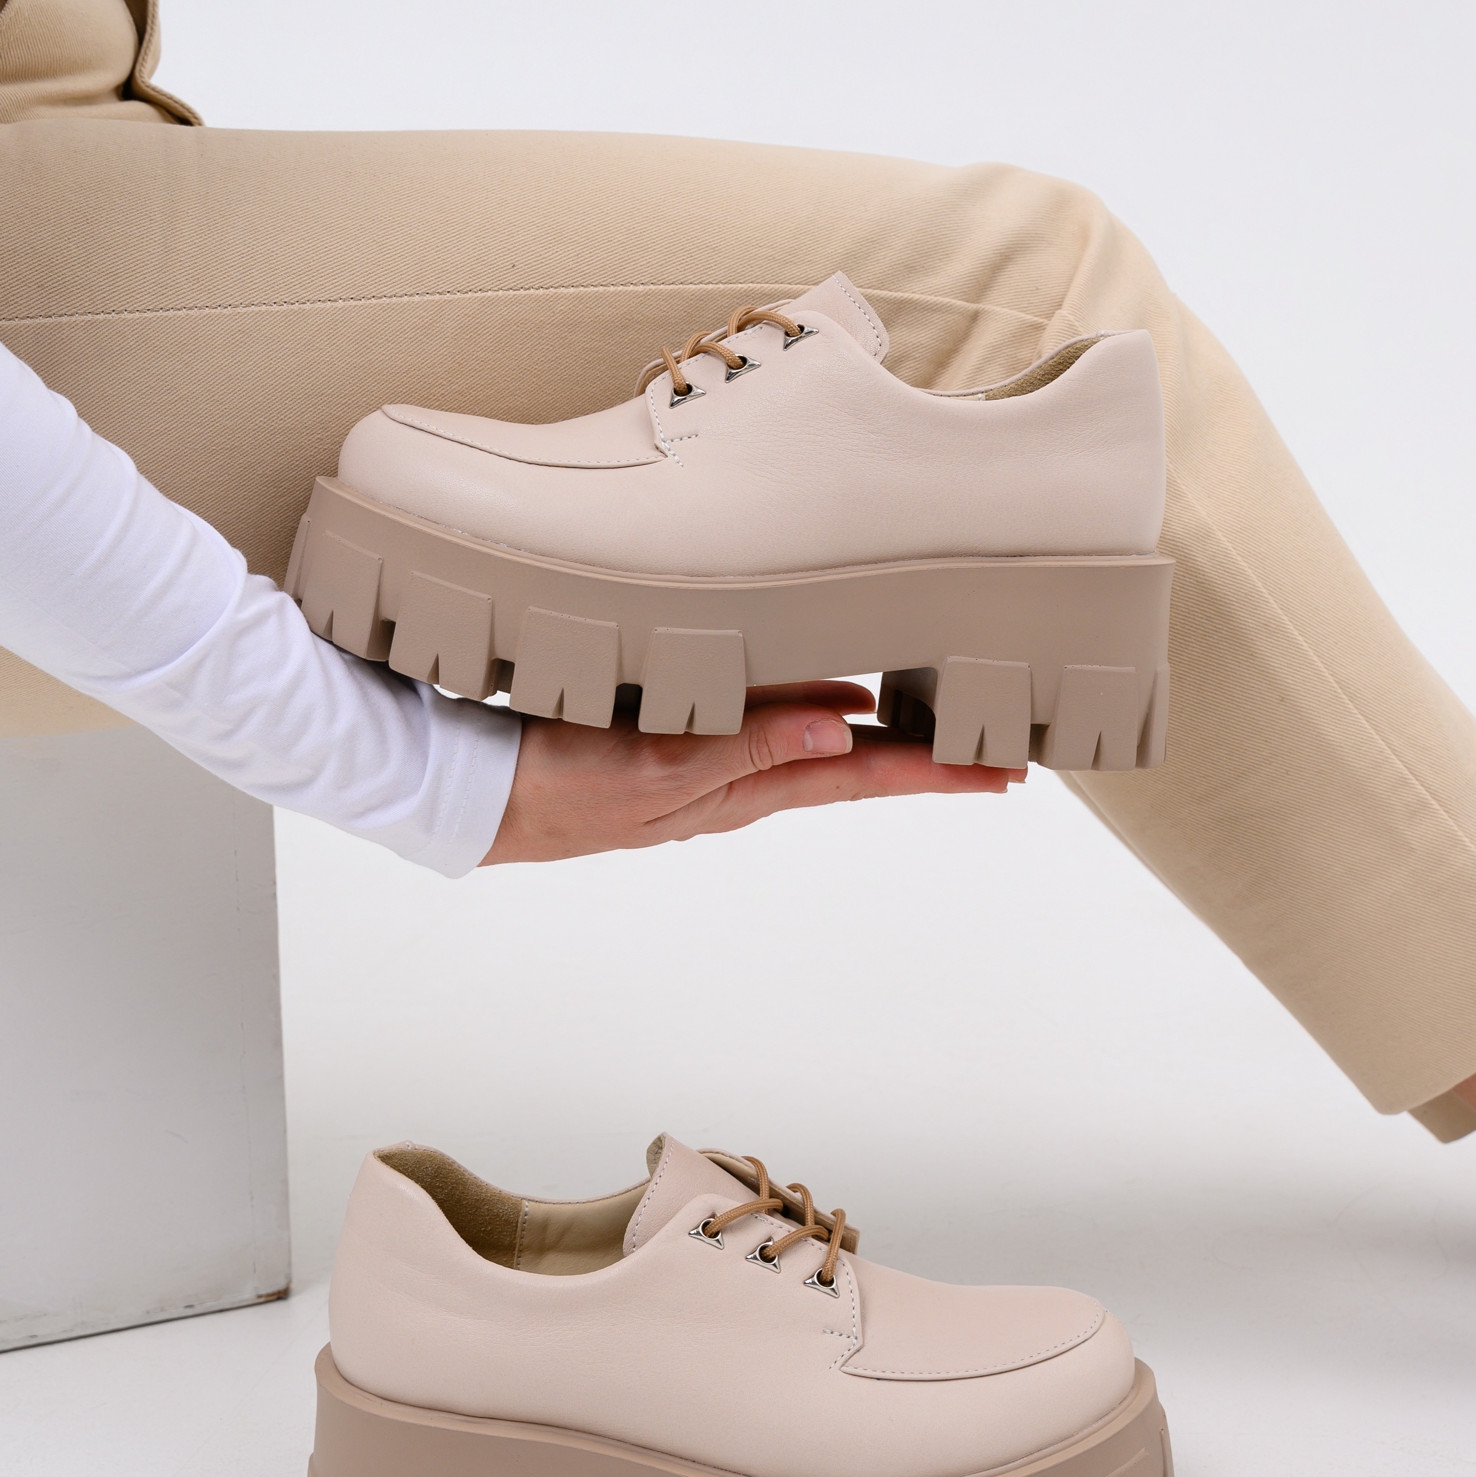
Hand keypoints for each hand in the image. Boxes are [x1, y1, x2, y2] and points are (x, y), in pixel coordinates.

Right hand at [480, 681, 1021, 864]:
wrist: (474, 793)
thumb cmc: (558, 789)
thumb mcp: (658, 771)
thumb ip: (747, 746)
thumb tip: (842, 725)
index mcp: (742, 787)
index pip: (859, 775)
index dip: (932, 774)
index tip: (1001, 775)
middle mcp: (737, 773)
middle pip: (851, 757)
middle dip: (921, 752)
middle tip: (991, 741)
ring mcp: (705, 754)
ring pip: (810, 733)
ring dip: (872, 725)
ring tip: (932, 712)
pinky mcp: (672, 728)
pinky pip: (760, 712)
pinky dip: (807, 699)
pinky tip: (828, 683)